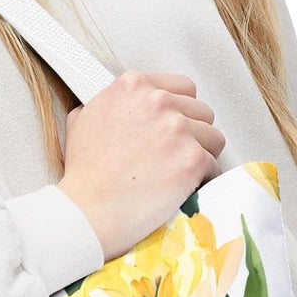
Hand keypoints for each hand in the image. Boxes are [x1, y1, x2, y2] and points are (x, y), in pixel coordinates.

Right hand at [56, 70, 224, 259]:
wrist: (86, 211)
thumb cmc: (84, 174)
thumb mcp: (83, 120)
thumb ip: (109, 104)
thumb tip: (118, 107)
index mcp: (133, 86)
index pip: (182, 88)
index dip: (179, 111)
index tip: (173, 127)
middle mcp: (157, 102)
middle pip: (201, 112)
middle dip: (192, 134)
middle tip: (174, 155)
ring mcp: (177, 129)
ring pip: (213, 137)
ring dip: (200, 155)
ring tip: (179, 173)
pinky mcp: (191, 159)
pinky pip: (214, 166)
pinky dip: (202, 180)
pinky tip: (183, 188)